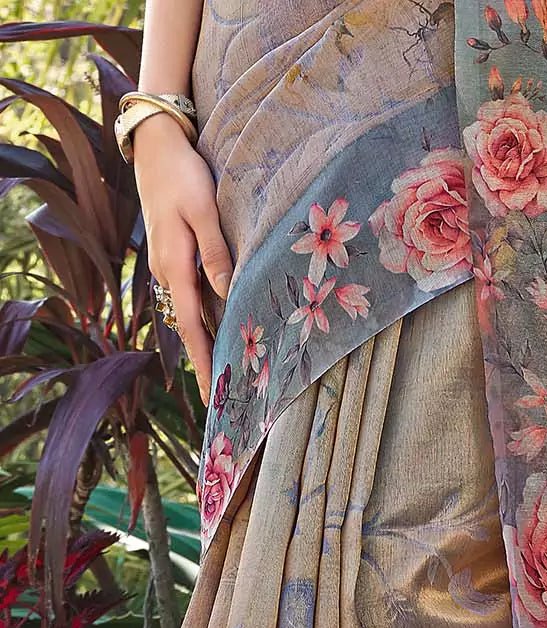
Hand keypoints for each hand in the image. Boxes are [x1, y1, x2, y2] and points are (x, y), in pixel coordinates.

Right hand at [134, 112, 232, 406]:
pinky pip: (191, 296)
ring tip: (223, 376)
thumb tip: (227, 294)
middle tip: (219, 401)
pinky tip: (218, 331)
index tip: (212, 394)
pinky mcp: (174, 255)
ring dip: (206, 344)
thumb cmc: (183, 174)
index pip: (191, 327)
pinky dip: (203, 319)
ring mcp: (169, 265)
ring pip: (191, 314)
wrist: (155, 144)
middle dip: (205, 364)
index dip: (204, 361)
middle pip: (190, 329)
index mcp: (174, 266)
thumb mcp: (203, 211)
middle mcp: (168, 272)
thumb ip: (216, 253)